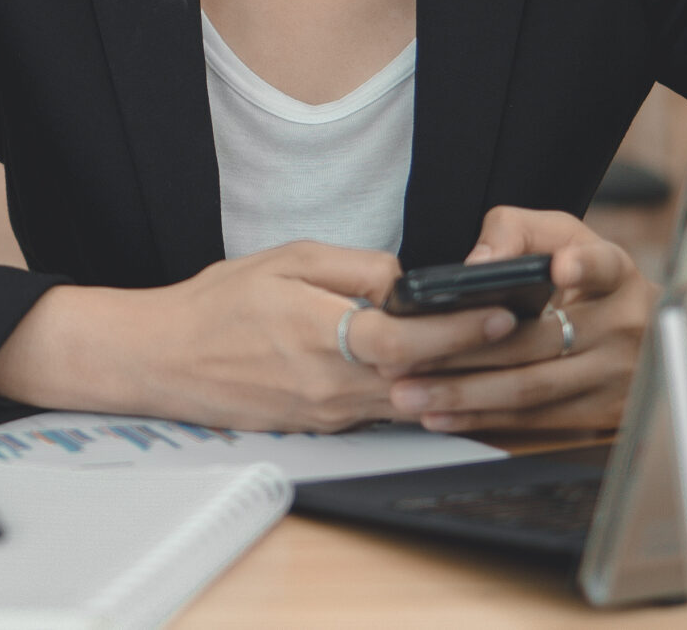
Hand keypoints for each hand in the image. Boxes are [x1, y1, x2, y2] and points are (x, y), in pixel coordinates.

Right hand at [0, 242, 518, 432]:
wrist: (163, 360)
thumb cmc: (217, 304)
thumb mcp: (283, 262)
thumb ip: (351, 268)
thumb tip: (406, 278)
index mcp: (320, 339)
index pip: (408, 340)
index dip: (459, 329)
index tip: (501, 312)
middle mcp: (330, 387)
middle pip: (421, 378)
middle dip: (475, 357)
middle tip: (522, 334)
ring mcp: (328, 414)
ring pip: (408, 400)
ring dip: (452, 378)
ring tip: (494, 351)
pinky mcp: (324, 426)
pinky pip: (381, 410)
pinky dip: (414, 391)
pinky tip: (437, 371)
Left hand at [386, 207, 653, 433]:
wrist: (633, 330)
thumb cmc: (579, 273)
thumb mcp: (556, 237)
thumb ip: (514, 233)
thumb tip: (478, 263)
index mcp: (615, 276)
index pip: (604, 266)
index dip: (583, 267)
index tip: (561, 268)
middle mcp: (623, 327)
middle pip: (538, 342)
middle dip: (466, 352)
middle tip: (407, 357)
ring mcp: (617, 377)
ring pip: (533, 388)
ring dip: (466, 395)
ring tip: (411, 393)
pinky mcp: (602, 414)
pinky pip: (536, 420)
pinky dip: (485, 419)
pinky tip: (443, 415)